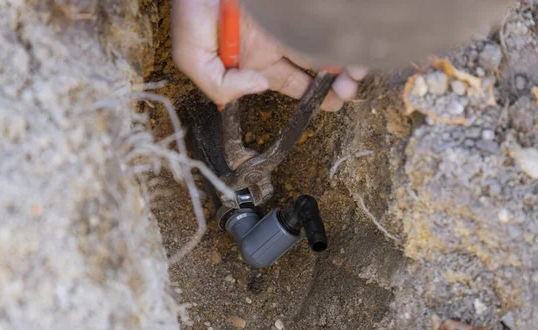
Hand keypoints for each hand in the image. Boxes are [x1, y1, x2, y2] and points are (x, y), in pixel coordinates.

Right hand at [172, 0, 365, 110]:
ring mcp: (287, 17)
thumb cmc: (190, 8)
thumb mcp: (192, 58)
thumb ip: (220, 85)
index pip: (291, 83)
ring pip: (325, 40)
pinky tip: (350, 39)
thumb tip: (259, 87)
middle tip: (349, 89)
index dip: (313, 96)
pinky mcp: (294, 2)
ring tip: (356, 69)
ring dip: (344, 57)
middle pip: (315, 65)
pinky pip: (322, 14)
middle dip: (337, 81)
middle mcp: (276, 40)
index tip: (331, 103)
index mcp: (255, 59)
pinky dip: (341, 27)